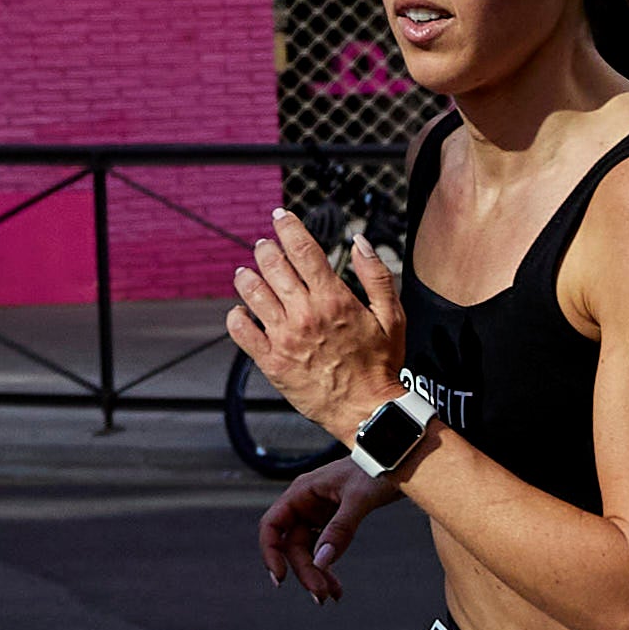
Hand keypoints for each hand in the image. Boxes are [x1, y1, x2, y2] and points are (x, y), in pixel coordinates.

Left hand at [227, 205, 403, 434]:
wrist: (367, 412)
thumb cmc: (381, 365)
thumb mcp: (392, 317)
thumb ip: (376, 275)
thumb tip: (359, 241)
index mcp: (333, 299)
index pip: (303, 249)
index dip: (288, 227)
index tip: (280, 217)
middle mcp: (305, 314)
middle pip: (273, 265)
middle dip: (265, 249)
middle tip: (263, 246)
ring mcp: (285, 338)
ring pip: (252, 293)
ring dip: (246, 277)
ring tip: (245, 273)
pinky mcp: (272, 362)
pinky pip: (242, 332)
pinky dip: (236, 316)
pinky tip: (240, 311)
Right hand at [257, 455, 406, 604]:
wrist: (400, 457)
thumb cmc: (378, 467)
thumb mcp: (359, 498)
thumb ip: (340, 528)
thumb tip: (321, 561)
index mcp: (302, 492)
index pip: (272, 526)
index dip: (271, 552)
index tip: (281, 577)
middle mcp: (306, 504)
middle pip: (293, 546)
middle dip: (306, 571)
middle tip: (321, 596)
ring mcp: (319, 514)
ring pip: (308, 552)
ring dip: (317, 574)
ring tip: (332, 596)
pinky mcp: (334, 521)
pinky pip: (324, 549)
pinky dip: (329, 568)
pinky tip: (337, 588)